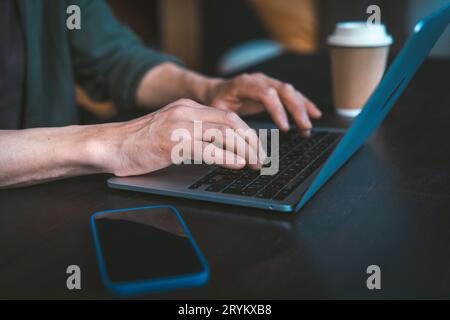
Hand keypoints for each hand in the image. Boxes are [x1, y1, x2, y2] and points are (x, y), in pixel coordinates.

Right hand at [98, 99, 264, 176]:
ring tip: (254, 163)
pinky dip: (225, 157)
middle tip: (261, 157)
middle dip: (251, 141)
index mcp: (187, 108)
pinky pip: (206, 149)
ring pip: (223, 133)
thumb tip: (223, 150)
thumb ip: (194, 135)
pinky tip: (237, 164)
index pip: (227, 116)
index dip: (247, 132)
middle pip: (230, 122)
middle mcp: (185, 112)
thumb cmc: (140, 143)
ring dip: (244, 150)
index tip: (257, 147)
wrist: (110, 145)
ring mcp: (178, 126)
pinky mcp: (171, 143)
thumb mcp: (171, 131)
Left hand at [206, 73, 321, 134]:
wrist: (215, 91)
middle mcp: (259, 79)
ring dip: (302, 109)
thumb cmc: (216, 103)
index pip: (266, 94)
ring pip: (291, 92)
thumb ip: (230, 124)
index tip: (285, 127)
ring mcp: (268, 82)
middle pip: (283, 90)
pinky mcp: (274, 88)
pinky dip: (304, 104)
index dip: (278, 110)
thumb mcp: (218, 113)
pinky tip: (315, 114)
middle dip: (297, 109)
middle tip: (305, 127)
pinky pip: (292, 94)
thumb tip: (243, 142)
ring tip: (309, 127)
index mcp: (244, 83)